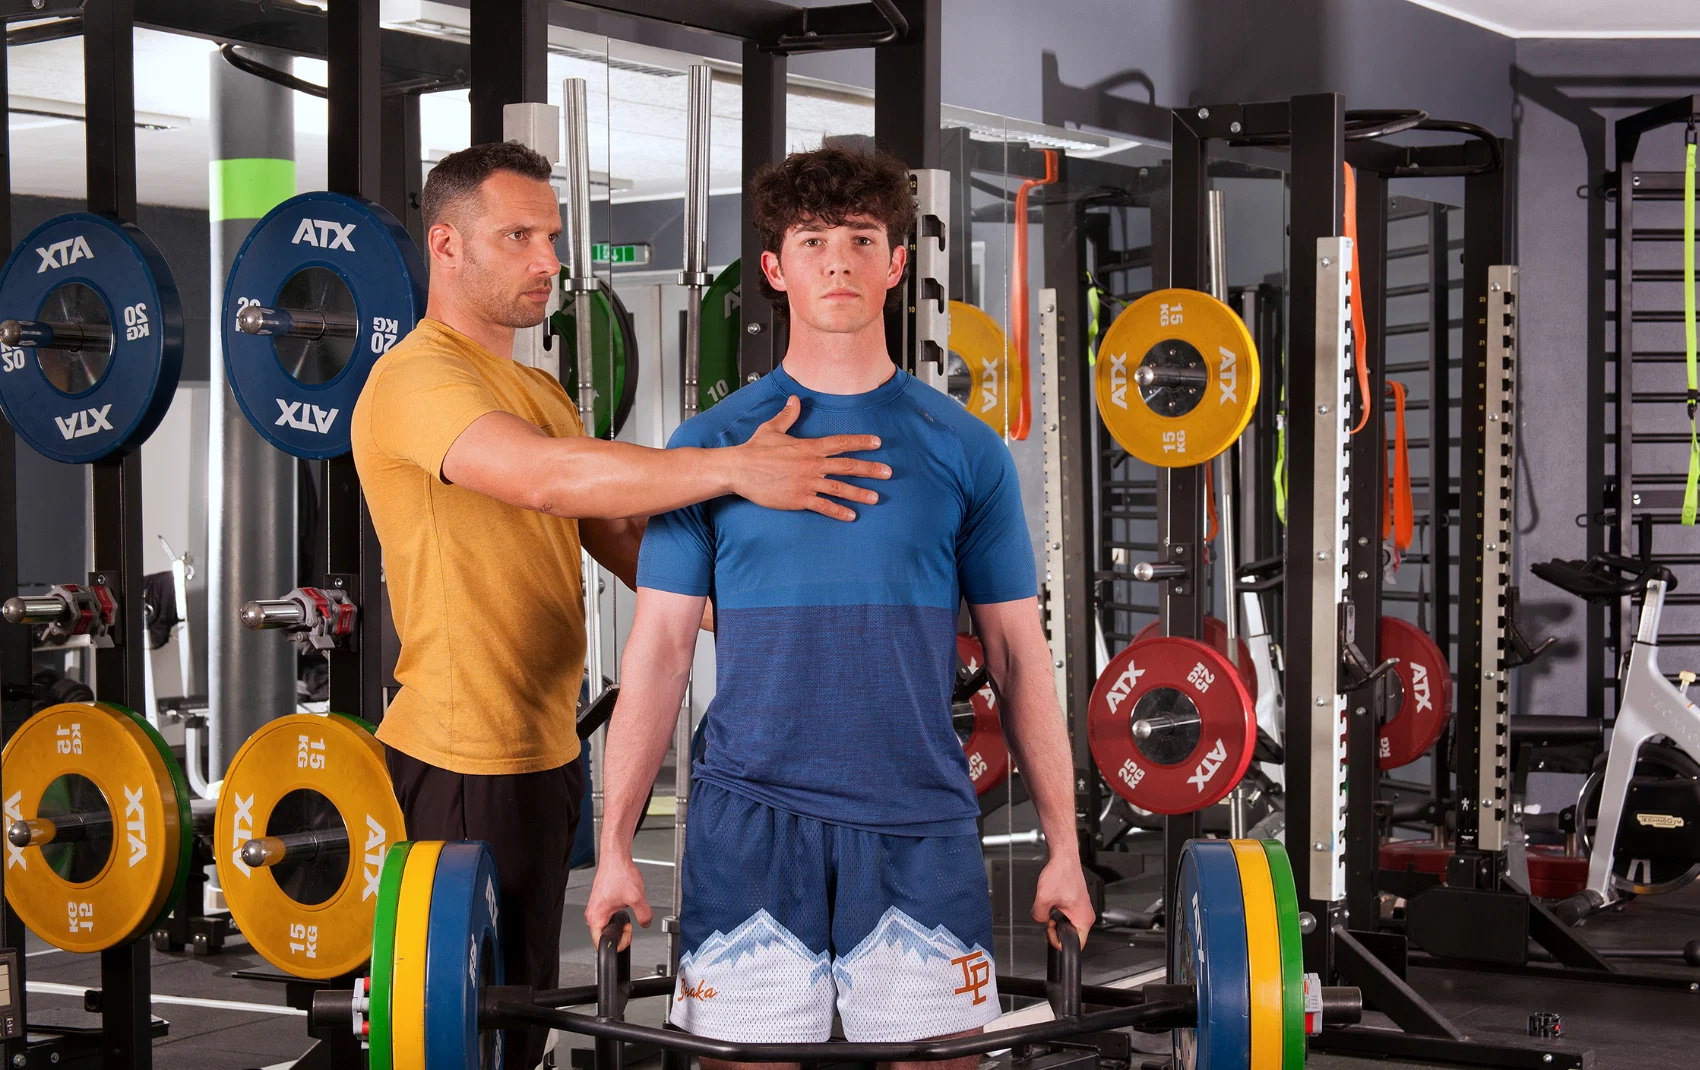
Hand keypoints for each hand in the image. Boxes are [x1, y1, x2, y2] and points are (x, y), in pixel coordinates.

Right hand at [585, 855, 652, 951]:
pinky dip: (617, 917)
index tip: (628, 933)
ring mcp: (595, 908)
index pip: (601, 944)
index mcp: (596, 916)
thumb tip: (646, 923)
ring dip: (619, 924)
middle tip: (629, 924)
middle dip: (620, 934)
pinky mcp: (600, 903)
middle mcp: (592, 913)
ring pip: (607, 926)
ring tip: (627, 914)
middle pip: (605, 936)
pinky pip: (608, 917)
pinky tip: (624, 907)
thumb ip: (644, 915)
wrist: (616, 858)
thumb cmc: (619, 873)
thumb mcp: (637, 897)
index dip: (618, 943)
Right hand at [729, 396, 890, 520]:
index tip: (877, 443)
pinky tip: (851, 516)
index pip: (841, 443)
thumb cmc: (755, 449)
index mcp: (809, 447)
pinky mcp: (798, 499)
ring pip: (839, 488)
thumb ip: (788, 415)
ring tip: (875, 497)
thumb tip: (795, 399)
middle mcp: (812, 464)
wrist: (739, 470)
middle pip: (847, 466)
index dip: (861, 442)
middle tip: (888, 472)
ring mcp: (807, 483)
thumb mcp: (772, 428)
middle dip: (870, 469)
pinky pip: (823, 506)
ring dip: (859, 493)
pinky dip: (838, 511)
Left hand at [1032, 856, 1093, 949]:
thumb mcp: (1043, 898)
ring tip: (1051, 908)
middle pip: (1071, 936)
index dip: (1059, 942)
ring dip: (1056, 921)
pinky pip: (1067, 917)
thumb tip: (1040, 921)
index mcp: (1084, 919)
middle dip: (1056, 930)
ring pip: (1068, 926)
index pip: (1076, 945)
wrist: (1064, 858)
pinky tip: (1053, 905)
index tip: (1050, 930)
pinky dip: (1058, 914)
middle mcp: (1086, 916)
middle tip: (1048, 918)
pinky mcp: (1077, 905)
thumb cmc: (1061, 873)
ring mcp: (1082, 910)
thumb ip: (1038, 916)